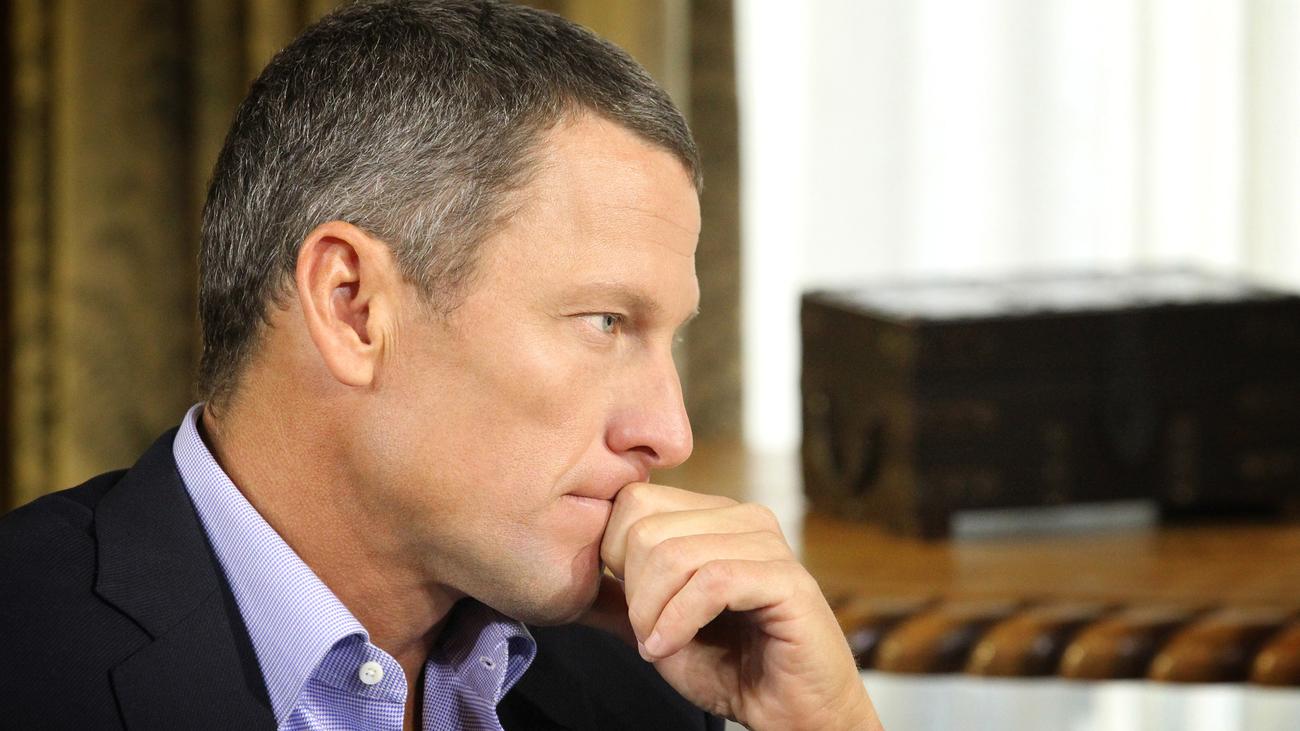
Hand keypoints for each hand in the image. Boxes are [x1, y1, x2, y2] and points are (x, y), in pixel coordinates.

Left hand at [579, 482, 881, 730]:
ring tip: (659, 645)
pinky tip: (670, 647)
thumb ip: (622, 598)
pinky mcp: (786, 578)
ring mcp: (768, 543)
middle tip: (646, 633)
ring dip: (652, 612)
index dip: (613, 556)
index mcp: (711, 517)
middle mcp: (741, 517)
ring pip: (674, 553)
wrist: (793, 715)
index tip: (629, 607)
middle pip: (645, 526)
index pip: (634, 501)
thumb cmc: (732, 670)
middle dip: (632, 591)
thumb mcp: (659, 628)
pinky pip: (711, 582)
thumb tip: (570, 572)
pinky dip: (678, 621)